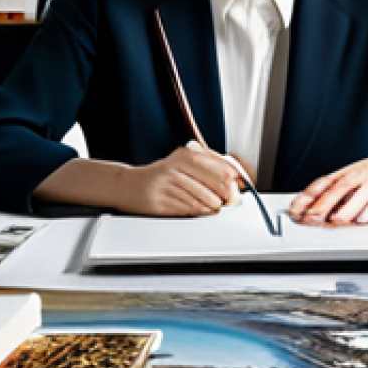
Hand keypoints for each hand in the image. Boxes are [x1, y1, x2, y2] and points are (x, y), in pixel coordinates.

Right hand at [117, 142, 240, 216]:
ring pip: (203, 199)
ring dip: (213, 206)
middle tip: (229, 199)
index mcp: (184, 156)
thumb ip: (206, 168)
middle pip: (215, 184)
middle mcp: (175, 168)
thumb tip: (234, 178)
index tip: (240, 185)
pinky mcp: (160, 202)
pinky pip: (189, 209)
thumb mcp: (181, 163)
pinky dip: (199, 212)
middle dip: (226, 195)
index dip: (233, 179)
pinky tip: (201, 210)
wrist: (128, 185)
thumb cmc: (160, 176)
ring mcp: (166, 185)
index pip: (219, 167)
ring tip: (214, 206)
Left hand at [288, 149, 367, 225]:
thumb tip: (311, 207)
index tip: (296, 208)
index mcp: (345, 173)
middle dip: (323, 206)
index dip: (308, 196)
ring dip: (346, 213)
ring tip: (337, 220)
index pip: (323, 183)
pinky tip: (365, 218)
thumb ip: (334, 190)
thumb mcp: (352, 175)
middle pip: (337, 191)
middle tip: (312, 218)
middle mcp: (358, 178)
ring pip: (358, 201)